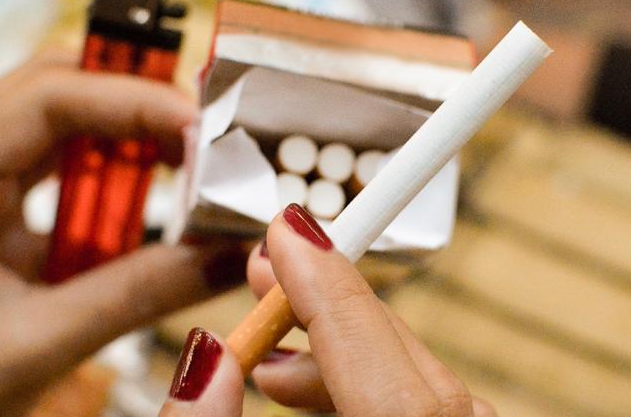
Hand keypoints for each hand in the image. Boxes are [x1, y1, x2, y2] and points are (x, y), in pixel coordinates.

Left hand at [0, 54, 248, 415]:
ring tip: (192, 175)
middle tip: (208, 140)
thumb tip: (233, 255)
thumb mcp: (35, 347)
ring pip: (55, 134)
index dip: (134, 101)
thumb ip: (141, 296)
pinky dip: (107, 194)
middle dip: (136, 111)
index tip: (205, 129)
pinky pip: (53, 181)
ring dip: (126, 151)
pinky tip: (148, 214)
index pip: (43, 100)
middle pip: (52, 97)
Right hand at [158, 204, 496, 415]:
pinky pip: (426, 406)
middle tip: (265, 270)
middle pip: (410, 369)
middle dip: (331, 310)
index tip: (289, 231)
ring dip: (346, 353)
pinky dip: (374, 386)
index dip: (335, 297)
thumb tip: (204, 355)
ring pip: (423, 385)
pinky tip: (320, 387)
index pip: (394, 377)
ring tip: (272, 354)